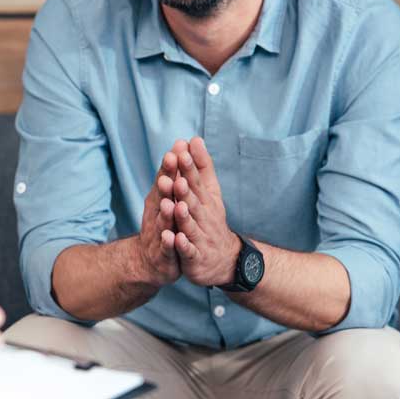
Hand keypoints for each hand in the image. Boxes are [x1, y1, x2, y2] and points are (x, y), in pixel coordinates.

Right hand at [137, 143, 181, 286]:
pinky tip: (171, 237)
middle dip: (167, 182)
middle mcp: (158, 213)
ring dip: (167, 213)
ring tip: (171, 203)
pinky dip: (168, 243)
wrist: (151, 261)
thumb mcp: (168, 196)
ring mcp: (159, 234)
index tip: (176, 148)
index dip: (170, 166)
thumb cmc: (163, 223)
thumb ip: (175, 172)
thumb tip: (182, 142)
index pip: (166, 179)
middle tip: (171, 167)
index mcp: (161, 199)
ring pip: (164, 222)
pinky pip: (166, 248)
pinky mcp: (164, 254)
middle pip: (162, 197)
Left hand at [171, 137, 241, 286]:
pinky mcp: (195, 256)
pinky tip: (175, 239)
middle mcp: (204, 216)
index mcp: (205, 200)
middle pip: (193, 201)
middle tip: (176, 176)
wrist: (224, 258)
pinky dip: (182, 246)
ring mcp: (200, 236)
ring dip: (183, 215)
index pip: (196, 180)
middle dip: (184, 189)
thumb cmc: (211, 220)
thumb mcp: (209, 192)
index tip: (182, 151)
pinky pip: (189, 251)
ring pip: (190, 225)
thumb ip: (201, 167)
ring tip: (176, 205)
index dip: (189, 167)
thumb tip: (194, 139)